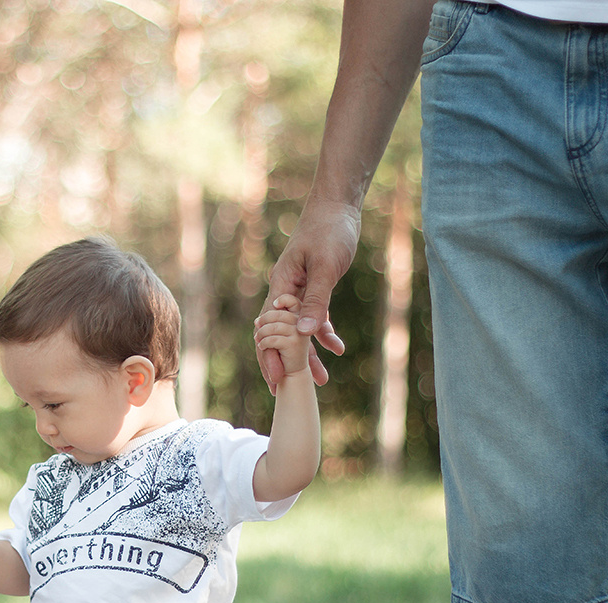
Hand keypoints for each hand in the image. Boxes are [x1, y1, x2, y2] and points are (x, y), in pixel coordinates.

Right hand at [257, 196, 355, 390]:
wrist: (338, 207)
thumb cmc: (329, 231)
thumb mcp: (326, 267)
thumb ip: (315, 301)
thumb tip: (303, 335)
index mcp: (281, 287)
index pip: (269, 330)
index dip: (270, 356)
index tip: (276, 380)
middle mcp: (285, 292)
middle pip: (279, 335)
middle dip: (285, 363)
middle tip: (291, 390)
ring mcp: (298, 291)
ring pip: (298, 330)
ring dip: (308, 354)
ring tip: (322, 379)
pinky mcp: (314, 287)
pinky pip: (315, 317)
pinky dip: (324, 333)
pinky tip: (337, 348)